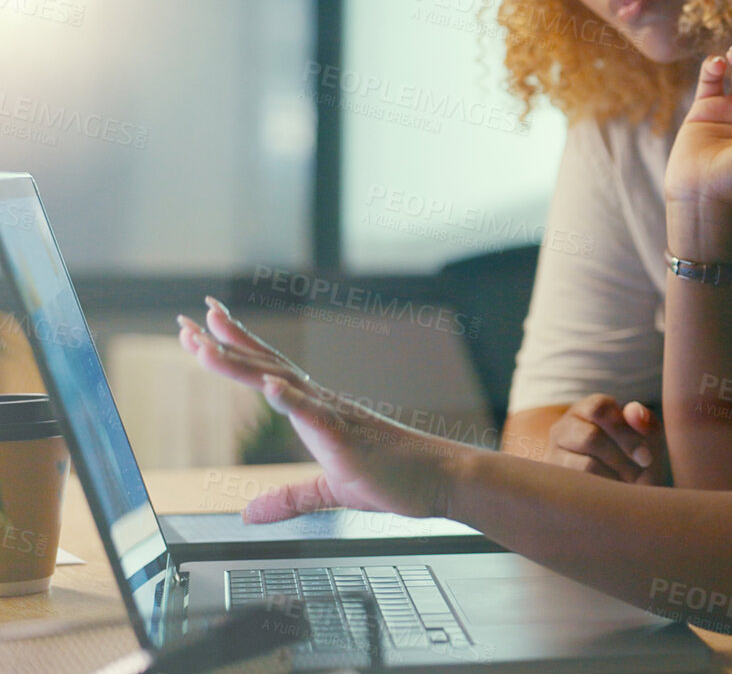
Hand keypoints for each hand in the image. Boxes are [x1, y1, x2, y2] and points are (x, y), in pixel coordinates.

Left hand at [177, 297, 465, 521]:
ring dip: (241, 364)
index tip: (202, 328)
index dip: (235, 349)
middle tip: (187, 319)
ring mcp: (334, 416)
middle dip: (223, 343)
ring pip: (280, 382)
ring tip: (206, 345)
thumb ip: (289, 499)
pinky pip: (315, 414)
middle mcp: (322, 403)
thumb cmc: (396, 479)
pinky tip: (268, 386)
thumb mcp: (330, 492)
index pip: (267, 372)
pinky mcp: (347, 437)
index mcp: (317, 411)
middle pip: (264, 366)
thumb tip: (250, 515)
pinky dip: (289, 399)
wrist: (442, 480)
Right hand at [543, 394, 665, 484]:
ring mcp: (553, 454)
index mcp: (588, 410)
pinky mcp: (552, 481)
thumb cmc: (634, 461)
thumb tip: (634, 410)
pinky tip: (612, 495)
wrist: (618, 496)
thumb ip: (646, 422)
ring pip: (585, 465)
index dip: (625, 432)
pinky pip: (579, 489)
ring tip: (628, 487)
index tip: (646, 458)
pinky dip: (602, 493)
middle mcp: (565, 428)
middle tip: (639, 475)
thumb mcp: (647, 440)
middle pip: (591, 437)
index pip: (599, 408)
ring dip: (613, 478)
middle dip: (621, 459)